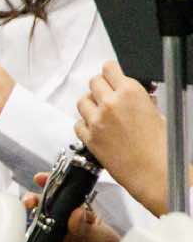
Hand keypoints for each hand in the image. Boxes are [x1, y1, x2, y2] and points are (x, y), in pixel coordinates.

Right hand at [26, 175, 122, 241]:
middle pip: (40, 211)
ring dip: (21, 224)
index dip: (49, 186)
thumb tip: (74, 212)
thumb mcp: (106, 240)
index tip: (40, 179)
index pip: (61, 197)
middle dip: (31, 201)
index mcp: (77, 219)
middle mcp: (61, 231)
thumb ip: (89, 227)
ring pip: (30, 231)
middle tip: (30, 202)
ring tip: (22, 221)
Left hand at [76, 62, 167, 215]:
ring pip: (82, 101)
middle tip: (108, 96)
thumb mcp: (157, 113)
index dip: (110, 72)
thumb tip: (129, 92)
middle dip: (101, 87)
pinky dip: (85, 124)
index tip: (111, 76)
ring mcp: (96, 120)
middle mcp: (110, 103)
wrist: (157, 173)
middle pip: (93, 82)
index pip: (109, 68)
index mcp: (130, 92)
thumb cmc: (163, 148)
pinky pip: (78, 123)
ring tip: (103, 113)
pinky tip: (97, 129)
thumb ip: (138, 99)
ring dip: (91, 104)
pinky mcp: (88, 137)